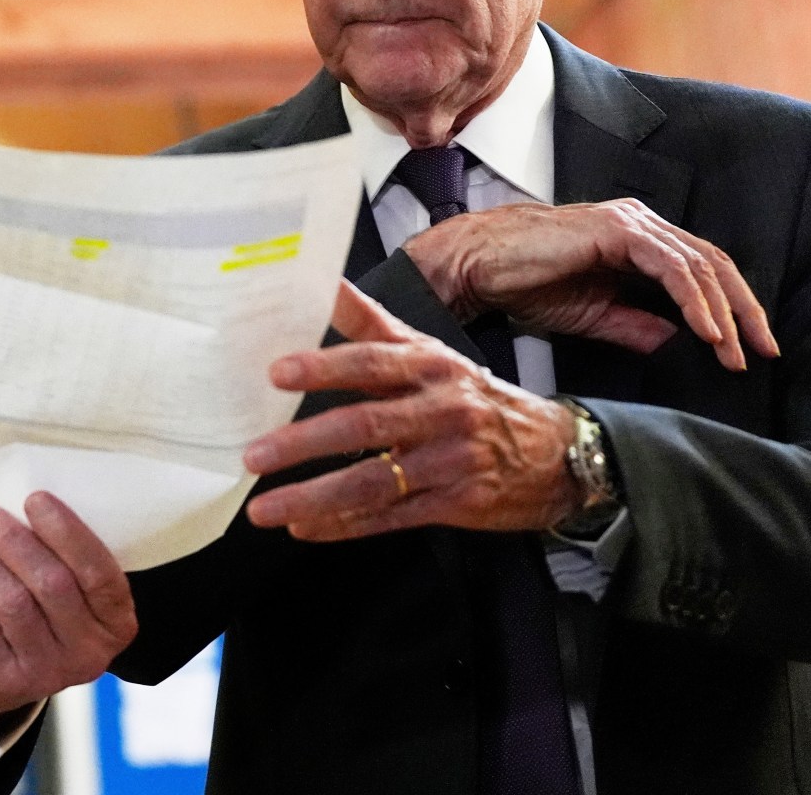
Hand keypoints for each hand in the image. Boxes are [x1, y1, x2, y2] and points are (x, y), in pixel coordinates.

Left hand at [0, 492, 137, 729]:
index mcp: (116, 624)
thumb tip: (29, 501)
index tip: (35, 499)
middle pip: (50, 583)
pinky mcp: (1, 680)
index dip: (68, 534)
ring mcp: (45, 673)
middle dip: (12, 539)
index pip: (100, 574)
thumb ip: (63, 556)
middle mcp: (88, 654)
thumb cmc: (38, 612)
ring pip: (10, 600)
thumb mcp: (68, 594)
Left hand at [244, 283, 581, 538]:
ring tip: (265, 508)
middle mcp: (441, 410)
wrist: (556, 452)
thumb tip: (323, 282)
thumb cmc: (473, 396)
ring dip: (314, 496)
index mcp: (430, 366)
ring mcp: (450, 460)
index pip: (371, 361)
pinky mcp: (457, 503)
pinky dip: (345, 526)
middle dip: (304, 442)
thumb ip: (371, 323)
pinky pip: (392, 517)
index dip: (324, 366)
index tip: (277, 372)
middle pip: (365, 424)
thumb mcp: (431, 351)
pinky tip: (305, 528)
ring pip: (373, 480)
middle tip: (254, 454)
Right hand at [404, 198, 776, 370]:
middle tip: (762, 353)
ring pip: (700, 265)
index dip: (733, 309)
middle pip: (715, 264)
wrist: (478, 267)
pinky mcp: (617, 230)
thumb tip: (677, 342)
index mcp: (638, 241)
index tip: (749, 351)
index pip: (703, 271)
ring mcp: (631, 222)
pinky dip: (695, 301)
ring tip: (732, 352)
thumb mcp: (593, 315)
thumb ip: (637, 325)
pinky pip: (672, 266)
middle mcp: (641, 224)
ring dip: (724, 313)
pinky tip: (706, 332)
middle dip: (744, 311)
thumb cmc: (524, 284)